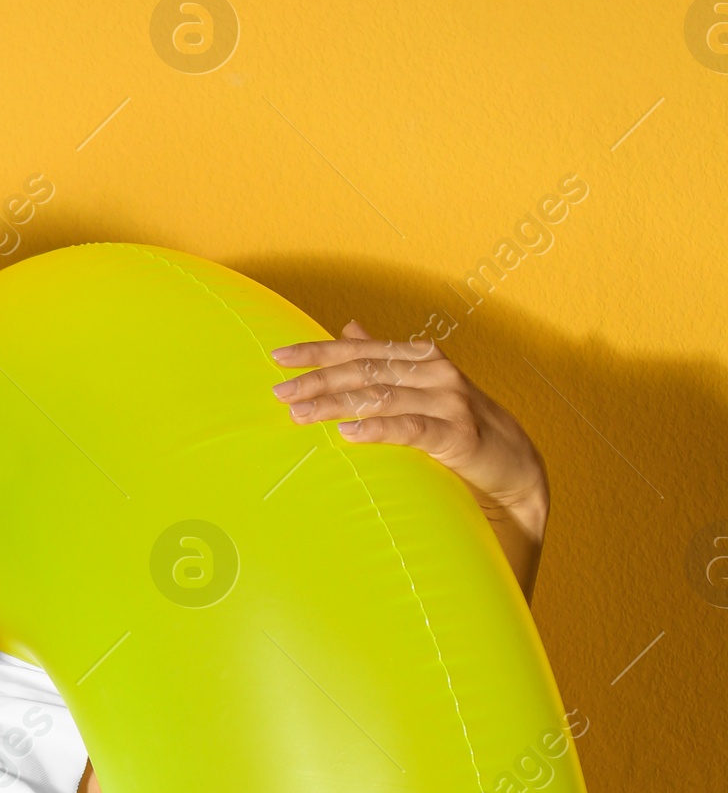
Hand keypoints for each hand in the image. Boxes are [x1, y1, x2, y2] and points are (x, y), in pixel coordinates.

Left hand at [270, 319, 549, 599]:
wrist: (512, 466)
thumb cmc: (458, 426)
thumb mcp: (420, 386)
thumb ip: (385, 359)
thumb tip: (350, 327)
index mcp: (420, 358)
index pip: (360, 349)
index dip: (319, 351)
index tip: (279, 356)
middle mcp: (434, 372)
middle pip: (365, 370)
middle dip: (318, 380)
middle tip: (279, 392)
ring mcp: (448, 402)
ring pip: (381, 397)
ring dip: (336, 405)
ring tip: (300, 413)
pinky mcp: (458, 435)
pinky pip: (411, 429)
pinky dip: (378, 428)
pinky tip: (349, 433)